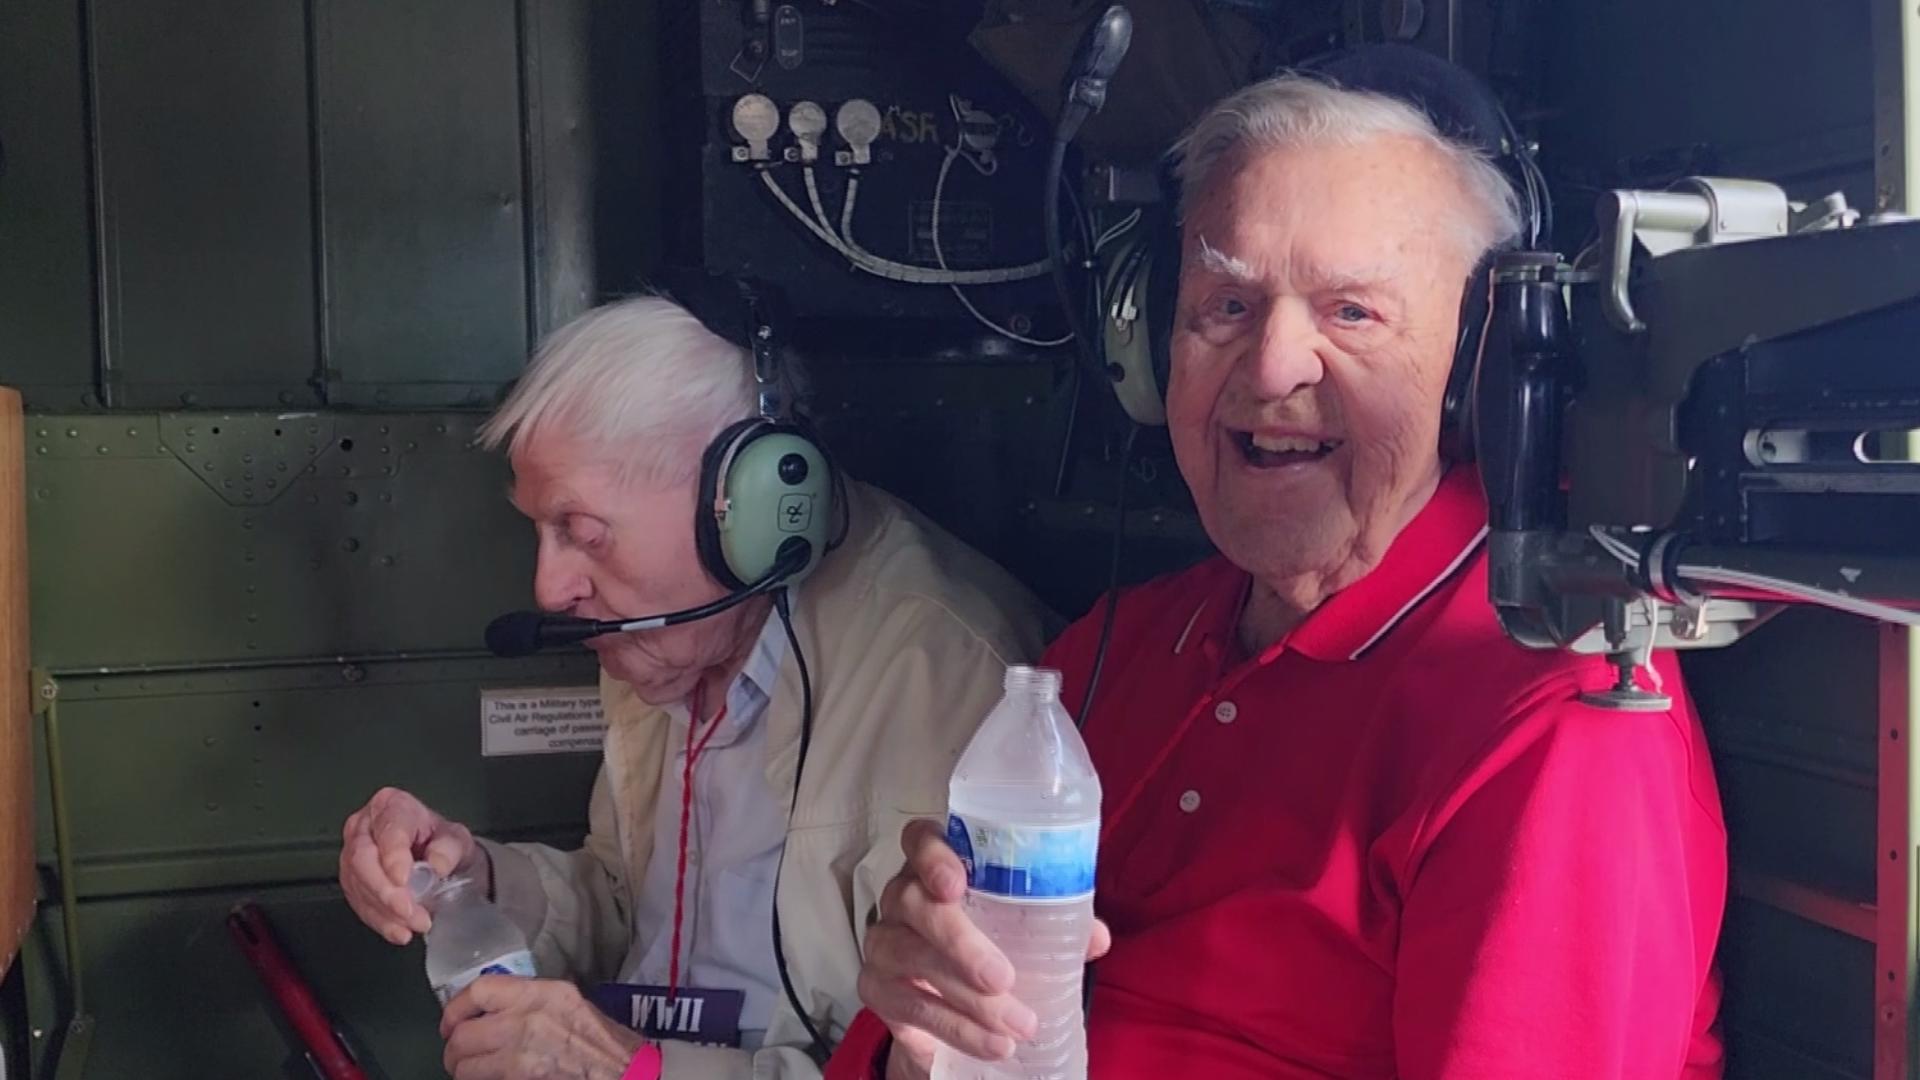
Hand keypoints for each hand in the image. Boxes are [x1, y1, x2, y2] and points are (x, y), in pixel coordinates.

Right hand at [339, 786, 479, 944]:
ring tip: (413, 924)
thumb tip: (437, 865)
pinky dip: (379, 921)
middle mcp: (364, 826)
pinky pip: (357, 902)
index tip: (404, 879)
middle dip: (385, 891)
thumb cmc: (442, 843)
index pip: (387, 829)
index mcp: (392, 805)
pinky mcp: (351, 880)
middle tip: (409, 911)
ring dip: (384, 911)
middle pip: (363, 859)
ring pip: (357, 884)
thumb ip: (449, 848)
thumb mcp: (457, 839)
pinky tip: (398, 930)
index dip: (393, 856)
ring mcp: (352, 853)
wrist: (436, 860)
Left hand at [440, 976, 644, 1079]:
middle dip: (454, 1048)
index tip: (452, 1021)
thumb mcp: (568, 1004)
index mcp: (540, 993)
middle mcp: (527, 1021)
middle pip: (465, 1033)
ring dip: (462, 1071)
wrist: (625, 1074)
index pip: (480, 990)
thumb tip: (489, 1010)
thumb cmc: (601, 1039)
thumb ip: (529, 1002)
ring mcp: (522, 1057)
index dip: (456, 1007)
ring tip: (470, 1071)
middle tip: (457, 1054)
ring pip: (466, 1066)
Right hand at [858, 820, 1111, 1078]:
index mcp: (935, 866)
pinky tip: (992, 1044)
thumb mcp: (1023, 928)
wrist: (952, 1005)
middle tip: (1002, 978)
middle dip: (960, 942)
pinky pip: (912, 1007)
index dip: (933, 857)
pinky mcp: (876, 988)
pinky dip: (957, 1029)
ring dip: (968, 998)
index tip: (956, 883)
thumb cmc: (990, 944)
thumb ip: (1056, 924)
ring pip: (913, 959)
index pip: (920, 841)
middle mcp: (901, 896)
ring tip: (1017, 1024)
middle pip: (915, 904)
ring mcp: (884, 941)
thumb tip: (1096, 937)